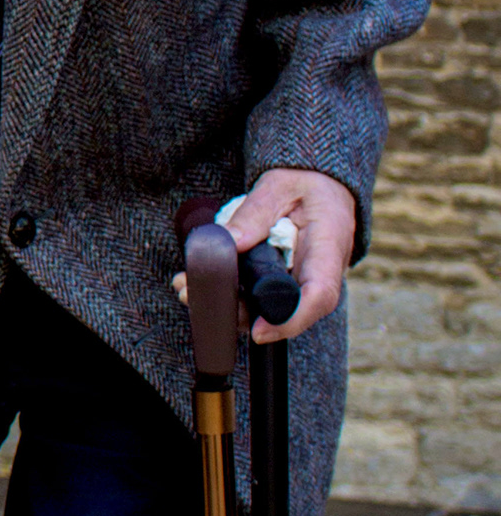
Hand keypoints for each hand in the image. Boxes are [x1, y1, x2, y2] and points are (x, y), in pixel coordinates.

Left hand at [174, 168, 355, 345]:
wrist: (319, 185)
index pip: (320, 294)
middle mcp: (318, 274)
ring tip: (186, 288)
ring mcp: (300, 281)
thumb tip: (228, 242)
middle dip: (241, 315)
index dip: (291, 319)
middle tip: (194, 298)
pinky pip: (257, 295)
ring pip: (267, 308)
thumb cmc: (304, 184)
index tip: (259, 330)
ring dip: (227, 305)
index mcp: (328, 249)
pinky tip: (195, 283)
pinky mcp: (282, 280)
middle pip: (287, 311)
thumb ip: (254, 213)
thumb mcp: (278, 187)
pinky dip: (228, 293)